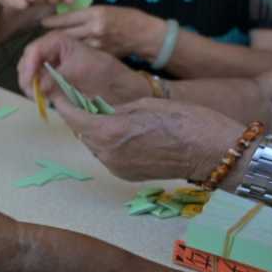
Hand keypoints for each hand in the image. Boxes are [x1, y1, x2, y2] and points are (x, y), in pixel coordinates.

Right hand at [18, 32, 147, 105]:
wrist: (115, 82)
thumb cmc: (101, 70)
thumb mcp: (78, 70)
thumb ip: (57, 77)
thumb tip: (38, 87)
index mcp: (57, 41)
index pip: (34, 50)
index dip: (29, 65)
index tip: (30, 82)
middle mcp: (49, 50)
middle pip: (27, 60)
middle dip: (25, 76)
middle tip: (31, 93)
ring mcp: (48, 63)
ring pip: (28, 71)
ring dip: (28, 84)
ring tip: (35, 97)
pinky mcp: (49, 76)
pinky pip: (35, 81)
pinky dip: (34, 89)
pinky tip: (39, 97)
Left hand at [41, 6, 166, 58]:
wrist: (146, 35)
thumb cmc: (127, 18)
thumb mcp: (106, 10)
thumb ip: (86, 15)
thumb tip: (66, 16)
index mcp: (96, 14)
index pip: (68, 18)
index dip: (53, 21)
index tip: (43, 22)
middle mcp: (94, 29)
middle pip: (65, 34)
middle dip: (52, 36)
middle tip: (41, 37)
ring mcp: (97, 44)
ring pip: (71, 46)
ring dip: (60, 48)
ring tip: (50, 48)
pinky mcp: (100, 55)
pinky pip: (82, 54)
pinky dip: (73, 55)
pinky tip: (66, 56)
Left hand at [55, 97, 244, 182]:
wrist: (212, 151)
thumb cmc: (184, 120)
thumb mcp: (144, 104)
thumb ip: (115, 110)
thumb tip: (98, 111)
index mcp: (109, 132)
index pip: (74, 118)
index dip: (64, 105)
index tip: (59, 95)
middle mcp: (108, 154)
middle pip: (82, 134)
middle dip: (80, 118)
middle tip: (83, 103)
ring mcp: (117, 168)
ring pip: (94, 146)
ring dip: (95, 133)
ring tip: (106, 118)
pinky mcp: (127, 176)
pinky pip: (109, 157)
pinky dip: (109, 145)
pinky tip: (122, 135)